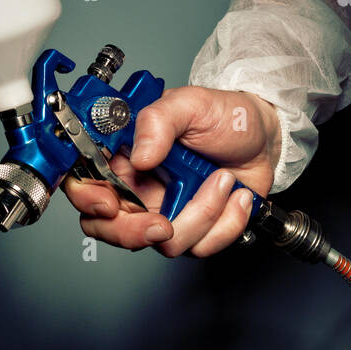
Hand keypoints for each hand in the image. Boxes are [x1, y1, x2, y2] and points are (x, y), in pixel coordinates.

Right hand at [61, 87, 281, 257]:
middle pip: (112, 229)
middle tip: (165, 223)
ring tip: (223, 179)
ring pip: (165, 242)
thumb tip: (139, 154)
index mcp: (126, 156)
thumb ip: (158, 119)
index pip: (85, 185)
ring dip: (202, 212)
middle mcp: (141, 188)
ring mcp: (168, 211)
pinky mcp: (197, 228)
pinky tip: (236, 196)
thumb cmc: (225, 116)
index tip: (109, 205)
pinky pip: (202, 246)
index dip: (88, 200)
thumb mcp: (191, 103)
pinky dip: (227, 222)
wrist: (265, 135)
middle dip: (137, 233)